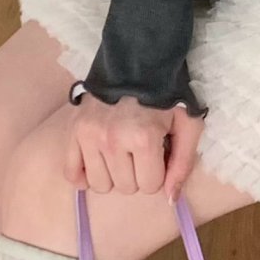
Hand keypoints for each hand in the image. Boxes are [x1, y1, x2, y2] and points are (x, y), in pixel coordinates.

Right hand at [64, 92, 204, 204]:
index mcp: (143, 138)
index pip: (149, 186)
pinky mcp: (74, 130)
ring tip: (123, 150)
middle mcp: (112, 141)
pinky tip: (98, 162)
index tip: (160, 151)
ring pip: (99, 185)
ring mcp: (89, 136)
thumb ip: (183, 163)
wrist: (140, 59)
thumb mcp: (188, 123)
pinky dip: (83, 175)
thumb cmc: (169, 92)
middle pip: (124, 188)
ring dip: (114, 174)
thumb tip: (170, 200)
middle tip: (142, 148)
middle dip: (138, 173)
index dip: (159, 171)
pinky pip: (71, 174)